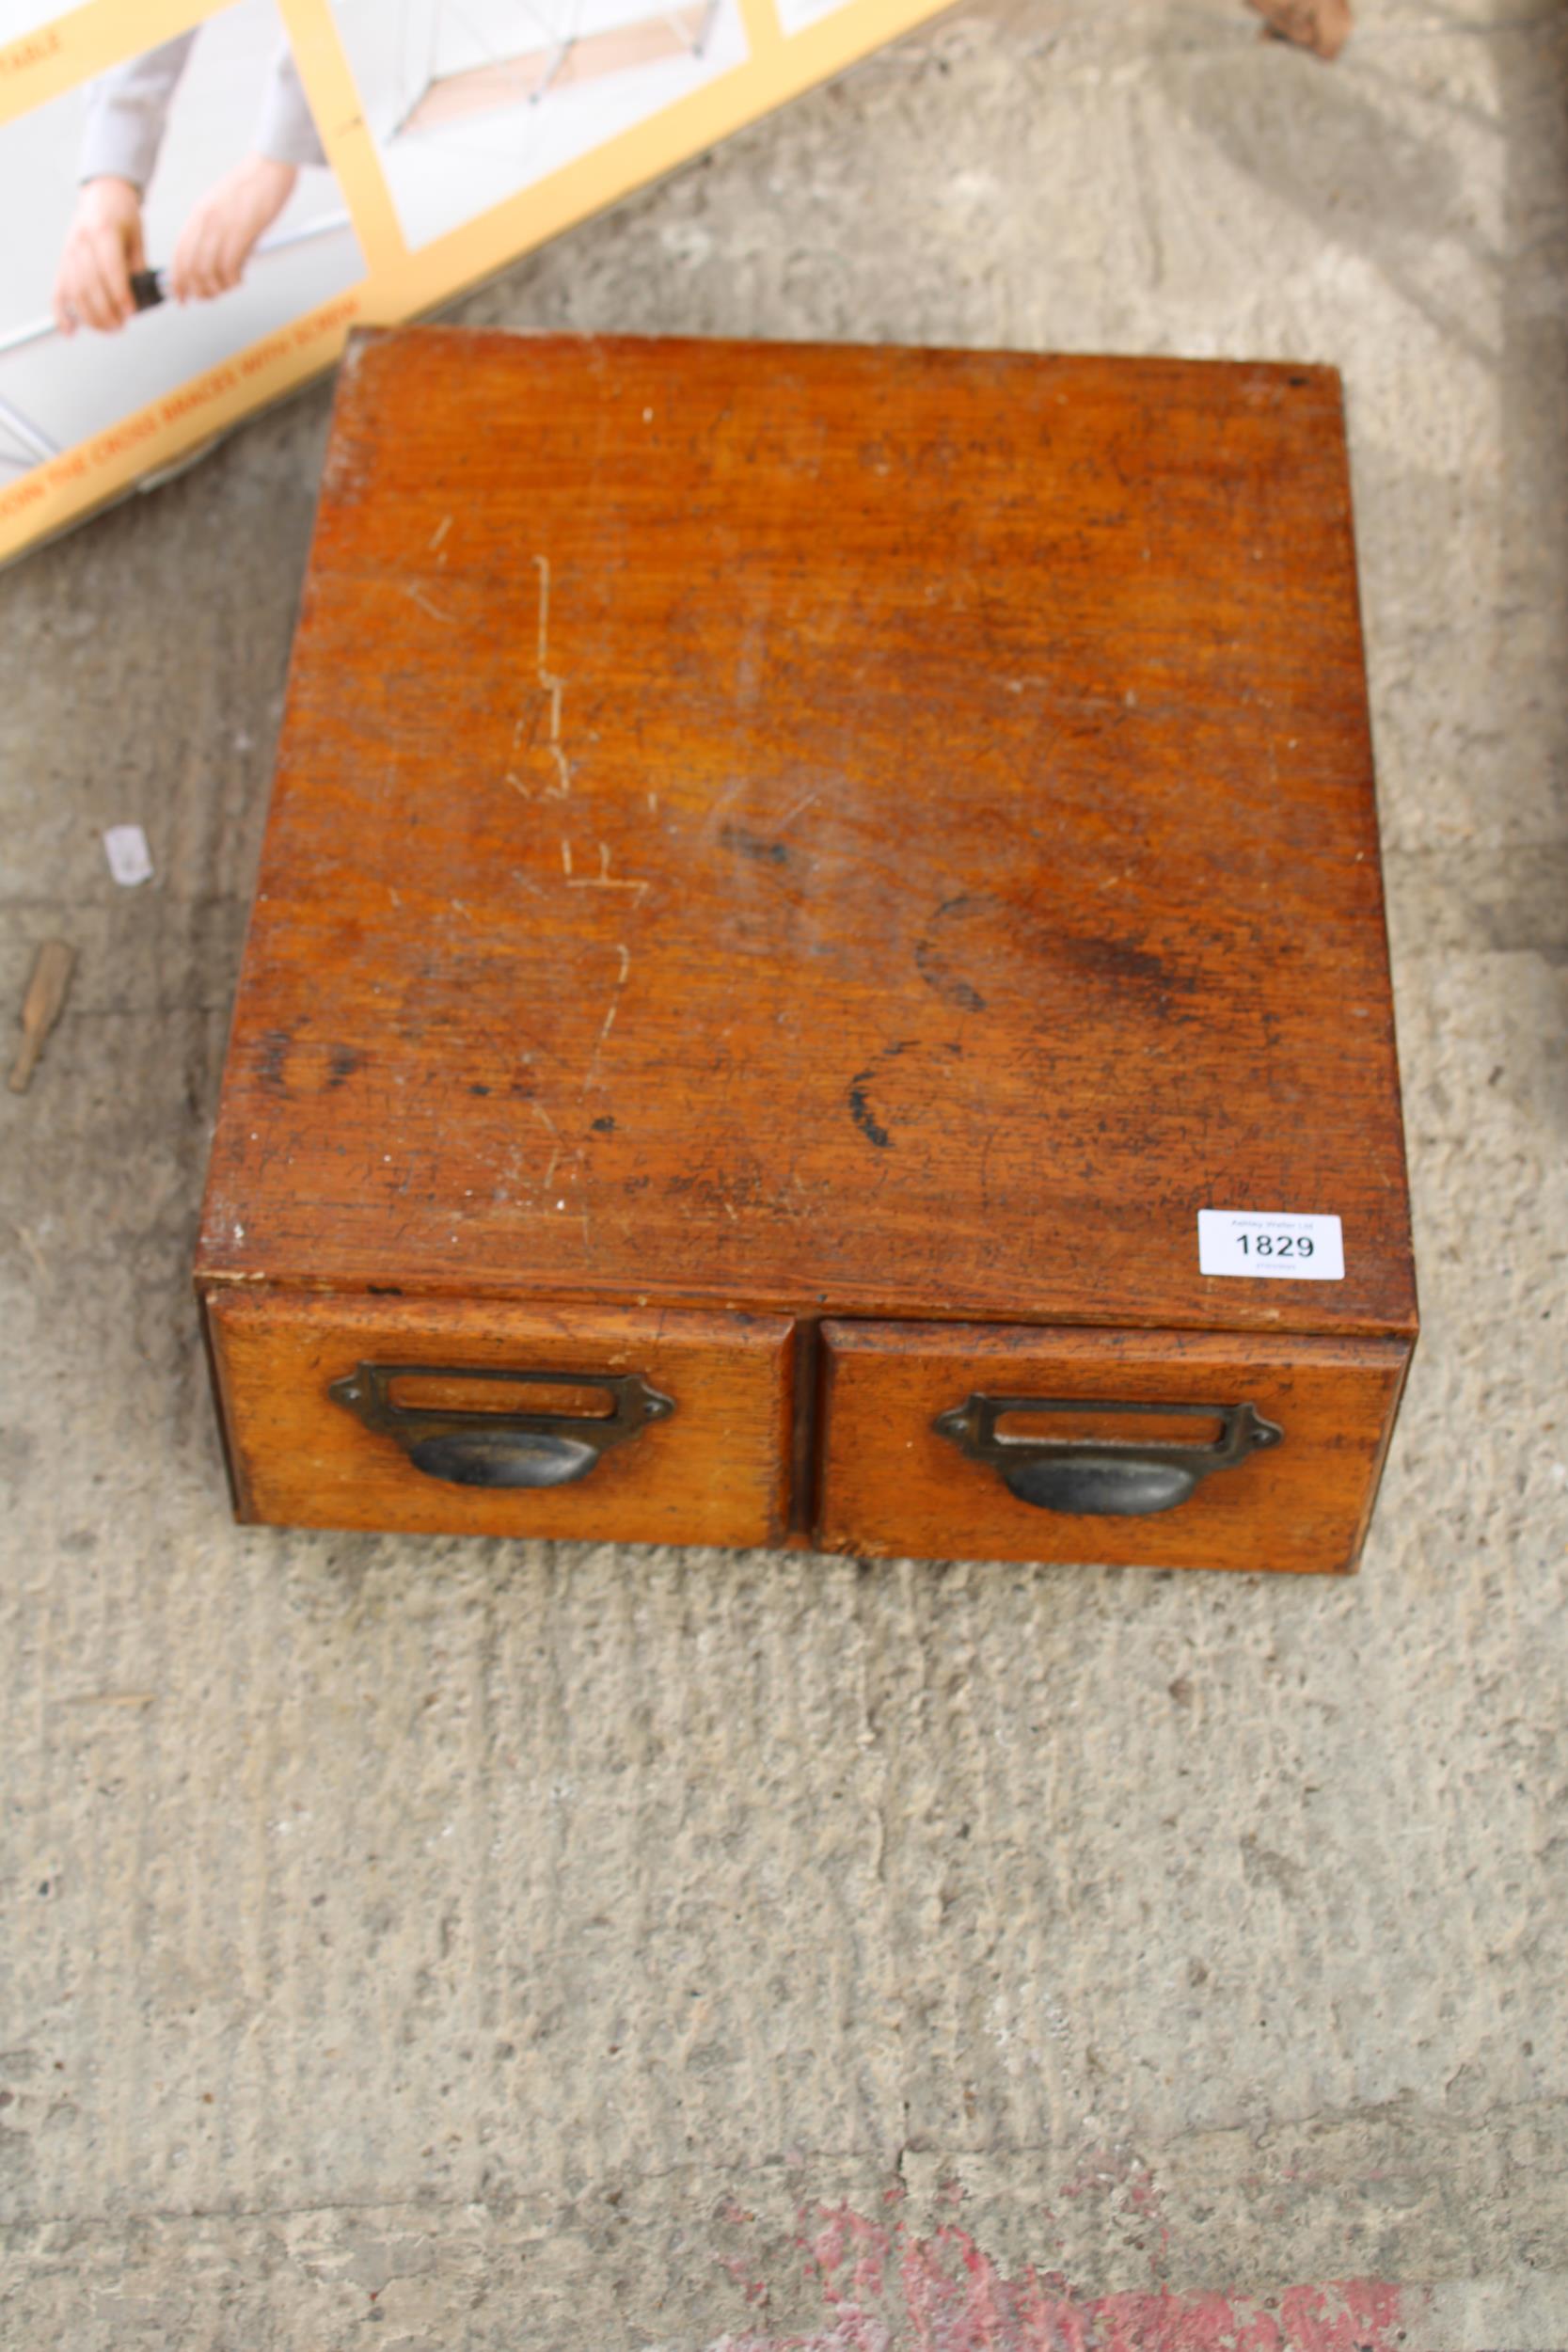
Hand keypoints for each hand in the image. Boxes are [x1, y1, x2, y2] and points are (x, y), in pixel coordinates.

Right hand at [53, 177, 144, 333]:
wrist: (102, 195)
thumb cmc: (124, 217)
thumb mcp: (138, 238)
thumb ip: (138, 267)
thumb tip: (140, 300)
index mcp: (104, 231)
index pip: (110, 268)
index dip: (120, 294)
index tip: (130, 313)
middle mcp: (82, 242)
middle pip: (89, 284)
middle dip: (106, 310)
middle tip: (121, 326)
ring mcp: (69, 252)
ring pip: (74, 291)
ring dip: (90, 316)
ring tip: (108, 329)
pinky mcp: (63, 262)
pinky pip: (58, 291)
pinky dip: (62, 313)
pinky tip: (70, 331)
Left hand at [168, 153, 297, 303]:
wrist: (269, 166)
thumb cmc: (252, 187)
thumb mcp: (223, 209)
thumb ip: (214, 233)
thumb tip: (215, 264)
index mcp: (198, 215)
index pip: (179, 256)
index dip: (178, 282)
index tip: (182, 298)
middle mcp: (205, 221)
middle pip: (191, 269)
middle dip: (199, 291)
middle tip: (212, 297)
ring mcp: (222, 226)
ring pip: (208, 272)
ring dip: (218, 288)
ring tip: (230, 286)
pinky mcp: (241, 230)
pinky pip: (229, 266)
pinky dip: (233, 280)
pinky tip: (241, 278)